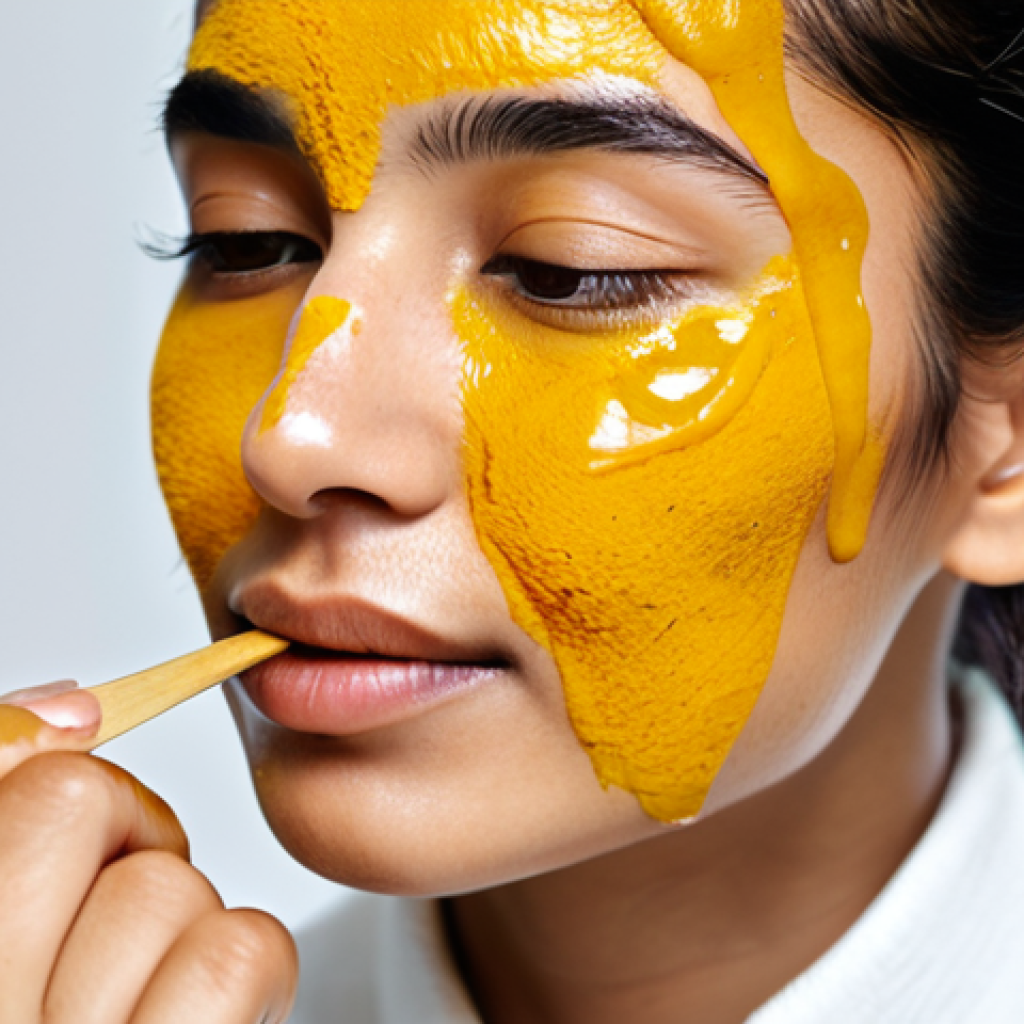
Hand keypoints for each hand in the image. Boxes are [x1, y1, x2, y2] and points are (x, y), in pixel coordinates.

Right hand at [0, 682, 296, 1023]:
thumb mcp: (10, 920)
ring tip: (142, 995)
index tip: (74, 817)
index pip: (15, 781)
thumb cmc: (54, 1001)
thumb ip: (4, 801)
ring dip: (178, 924)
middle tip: (109, 901)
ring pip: (166, 884)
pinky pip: (239, 953)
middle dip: (117, 830)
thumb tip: (75, 706)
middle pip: (77, 803)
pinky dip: (245, 976)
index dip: (53, 780)